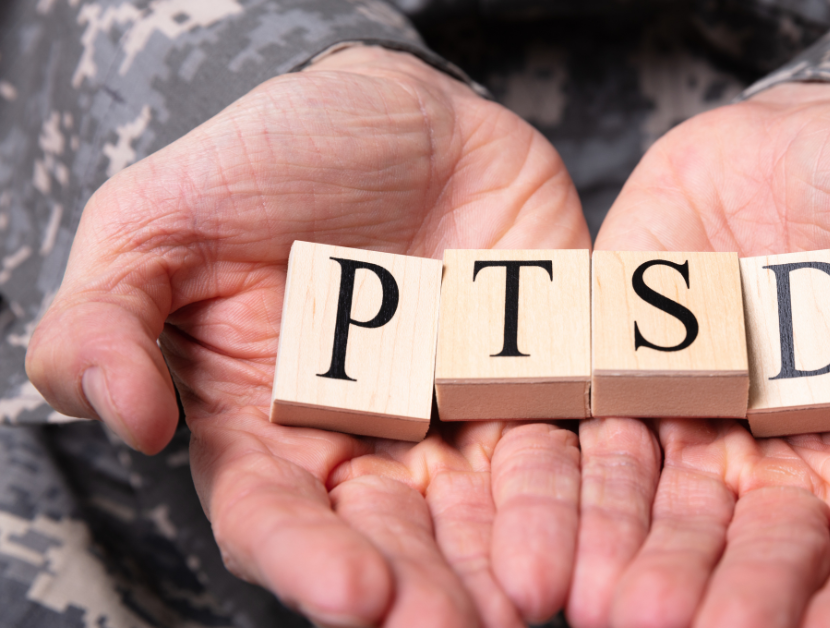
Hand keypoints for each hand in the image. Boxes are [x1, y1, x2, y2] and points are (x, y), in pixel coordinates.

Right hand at [27, 47, 587, 627]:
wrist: (392, 106)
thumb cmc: (262, 163)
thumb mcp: (153, 226)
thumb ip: (109, 321)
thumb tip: (123, 421)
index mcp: (268, 429)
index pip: (280, 519)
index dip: (312, 562)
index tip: (355, 597)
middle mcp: (369, 442)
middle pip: (396, 536)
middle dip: (427, 586)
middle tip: (463, 627)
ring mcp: (461, 414)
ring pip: (490, 506)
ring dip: (512, 554)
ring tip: (537, 594)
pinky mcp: (544, 377)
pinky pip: (572, 438)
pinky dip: (585, 483)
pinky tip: (601, 524)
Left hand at [567, 83, 829, 627]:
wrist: (805, 126)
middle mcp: (790, 467)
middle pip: (759, 556)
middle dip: (722, 598)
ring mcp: (705, 427)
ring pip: (671, 514)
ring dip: (639, 562)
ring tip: (605, 603)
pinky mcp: (629, 381)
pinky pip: (598, 443)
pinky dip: (574, 490)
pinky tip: (552, 533)